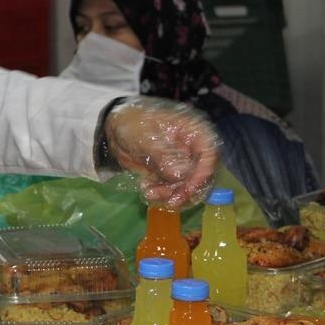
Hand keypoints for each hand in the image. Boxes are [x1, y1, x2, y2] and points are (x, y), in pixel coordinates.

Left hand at [101, 97, 219, 209]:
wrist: (114, 128)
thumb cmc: (132, 123)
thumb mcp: (145, 137)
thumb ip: (163, 155)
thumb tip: (180, 175)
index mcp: (192, 131)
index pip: (209, 153)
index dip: (203, 174)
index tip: (189, 189)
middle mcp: (191, 148)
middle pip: (200, 174)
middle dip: (186, 190)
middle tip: (171, 201)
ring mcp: (181, 162)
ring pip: (186, 185)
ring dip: (170, 193)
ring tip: (149, 193)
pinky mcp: (169, 173)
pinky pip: (172, 188)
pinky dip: (161, 193)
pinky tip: (146, 189)